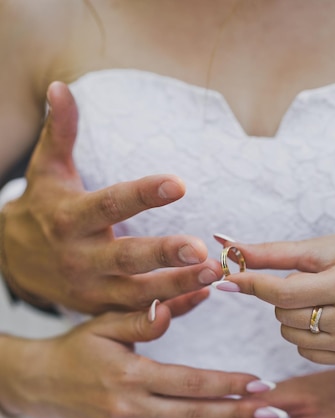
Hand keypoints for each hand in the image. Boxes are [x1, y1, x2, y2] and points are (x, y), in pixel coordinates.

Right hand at [1, 82, 221, 313]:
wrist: (14, 260)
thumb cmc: (43, 207)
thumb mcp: (46, 170)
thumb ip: (60, 132)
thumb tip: (60, 86)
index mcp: (69, 218)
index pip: (109, 204)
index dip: (143, 195)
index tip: (179, 183)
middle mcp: (80, 256)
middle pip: (126, 257)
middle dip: (163, 255)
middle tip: (202, 249)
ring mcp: (91, 288)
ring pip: (137, 293)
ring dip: (176, 287)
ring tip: (213, 275)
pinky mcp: (100, 309)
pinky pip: (139, 312)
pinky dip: (171, 308)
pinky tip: (202, 295)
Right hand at [4, 296, 262, 417]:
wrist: (44, 385)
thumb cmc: (78, 349)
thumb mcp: (106, 325)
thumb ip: (145, 318)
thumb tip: (180, 301)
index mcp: (131, 377)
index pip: (192, 384)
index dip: (230, 384)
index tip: (262, 384)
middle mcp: (132, 411)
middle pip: (197, 416)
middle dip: (240, 415)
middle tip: (275, 414)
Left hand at [213, 232, 334, 363]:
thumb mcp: (322, 247)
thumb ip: (273, 253)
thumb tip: (229, 248)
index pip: (284, 293)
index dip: (252, 285)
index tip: (228, 279)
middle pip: (284, 315)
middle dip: (283, 297)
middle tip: (310, 281)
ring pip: (291, 336)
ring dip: (292, 316)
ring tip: (321, 298)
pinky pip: (306, 352)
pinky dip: (305, 335)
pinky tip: (327, 317)